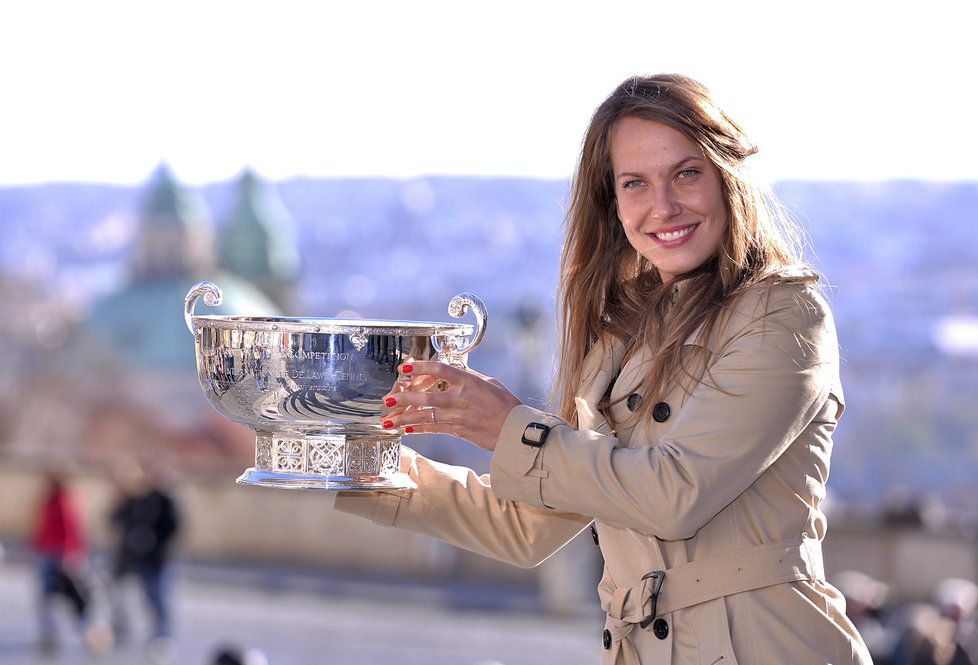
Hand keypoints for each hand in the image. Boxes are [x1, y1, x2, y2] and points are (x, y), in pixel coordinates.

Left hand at [381, 360, 521, 451]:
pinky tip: (406, 429)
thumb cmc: (506, 405)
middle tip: (387, 400)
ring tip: (388, 420)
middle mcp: (461, 397)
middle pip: (426, 396)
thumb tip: (453, 370)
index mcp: (469, 381)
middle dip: (404, 398)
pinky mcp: (459, 431)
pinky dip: (419, 429)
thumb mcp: (489, 383)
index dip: (419, 367)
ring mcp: (459, 416)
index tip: (404, 368)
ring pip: (426, 415)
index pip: (439, 369)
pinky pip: (434, 428)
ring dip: (405, 418)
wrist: (516, 430)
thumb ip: (468, 376)